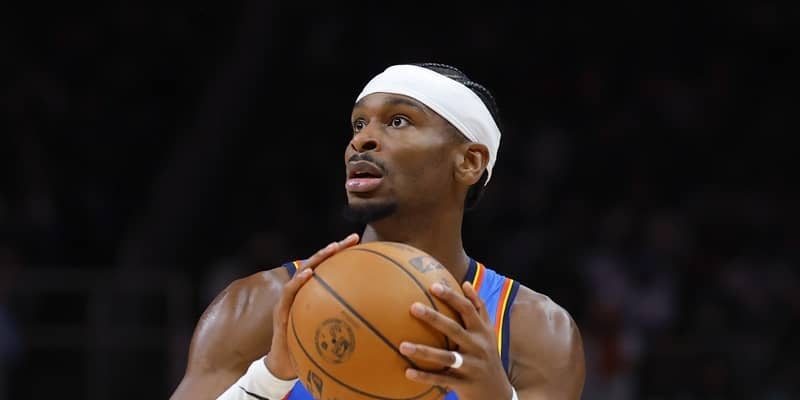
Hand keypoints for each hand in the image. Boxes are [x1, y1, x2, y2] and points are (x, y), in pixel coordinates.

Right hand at [264, 233, 359, 378]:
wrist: (285, 365)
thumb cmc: (310, 351)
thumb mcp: (333, 338)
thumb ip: (348, 327)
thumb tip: (380, 326)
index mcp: (316, 295)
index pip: (331, 270)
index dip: (345, 255)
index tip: (362, 243)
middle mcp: (303, 292)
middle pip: (319, 263)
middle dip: (335, 249)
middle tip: (352, 239)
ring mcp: (290, 299)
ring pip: (303, 271)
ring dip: (317, 258)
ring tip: (331, 249)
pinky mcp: (280, 310)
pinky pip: (289, 292)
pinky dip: (298, 281)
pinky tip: (309, 274)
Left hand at [399, 282, 513, 399]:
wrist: (498, 392)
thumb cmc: (488, 356)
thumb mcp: (488, 332)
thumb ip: (479, 308)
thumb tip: (465, 283)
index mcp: (482, 332)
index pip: (468, 309)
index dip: (452, 297)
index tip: (433, 286)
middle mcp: (478, 347)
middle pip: (454, 329)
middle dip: (434, 318)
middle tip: (413, 307)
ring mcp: (471, 366)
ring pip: (445, 357)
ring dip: (423, 351)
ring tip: (402, 346)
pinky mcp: (464, 384)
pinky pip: (441, 379)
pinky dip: (425, 376)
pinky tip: (407, 372)